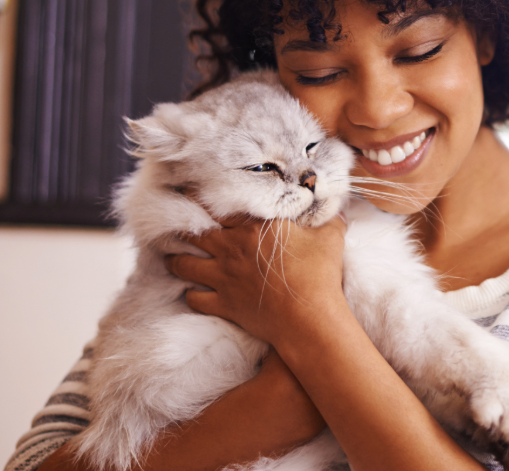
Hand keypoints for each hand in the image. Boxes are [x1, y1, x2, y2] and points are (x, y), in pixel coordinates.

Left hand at [166, 214, 347, 346]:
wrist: (308, 317)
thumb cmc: (319, 273)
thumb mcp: (329, 235)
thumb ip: (327, 216)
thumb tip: (336, 205)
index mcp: (252, 227)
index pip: (218, 205)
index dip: (201, 197)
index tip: (190, 191)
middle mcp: (230, 248)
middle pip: (193, 233)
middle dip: (180, 226)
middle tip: (171, 221)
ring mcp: (223, 277)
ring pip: (185, 264)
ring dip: (175, 259)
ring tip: (171, 256)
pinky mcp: (224, 304)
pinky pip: (195, 298)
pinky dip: (191, 294)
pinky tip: (191, 291)